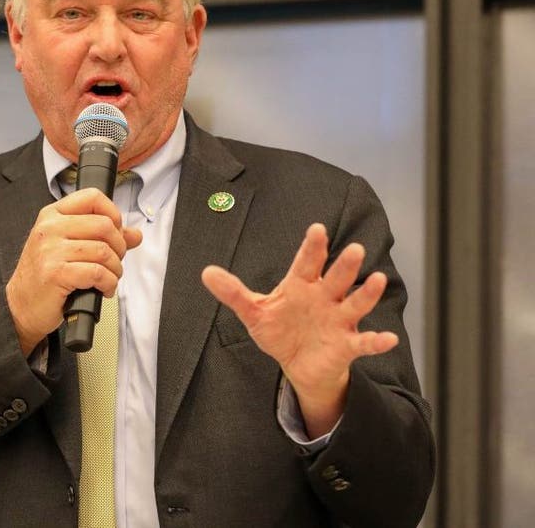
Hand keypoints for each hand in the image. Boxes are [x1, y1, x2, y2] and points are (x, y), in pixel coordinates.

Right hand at [6, 188, 142, 355]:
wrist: (20, 305)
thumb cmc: (44, 275)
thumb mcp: (68, 247)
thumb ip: (101, 236)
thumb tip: (134, 235)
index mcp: (52, 215)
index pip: (92, 197)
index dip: (113, 213)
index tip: (116, 232)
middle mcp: (50, 228)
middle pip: (104, 225)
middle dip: (119, 247)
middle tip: (114, 261)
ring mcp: (51, 250)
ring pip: (104, 251)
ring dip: (115, 270)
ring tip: (109, 278)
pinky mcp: (56, 274)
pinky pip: (98, 273)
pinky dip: (108, 284)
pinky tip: (103, 289)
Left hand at [200, 223, 397, 436]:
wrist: (298, 364)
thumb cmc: (280, 330)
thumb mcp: (254, 312)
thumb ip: (233, 293)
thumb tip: (206, 272)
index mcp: (302, 286)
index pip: (307, 263)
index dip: (312, 247)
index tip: (317, 229)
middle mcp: (325, 298)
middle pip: (336, 278)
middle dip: (344, 265)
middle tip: (354, 249)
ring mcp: (339, 320)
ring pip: (356, 303)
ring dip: (367, 293)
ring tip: (376, 280)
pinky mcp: (347, 345)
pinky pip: (364, 342)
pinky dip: (377, 341)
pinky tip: (387, 339)